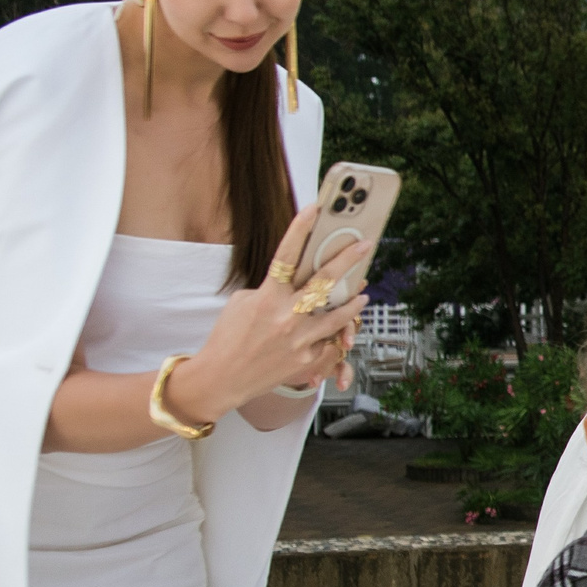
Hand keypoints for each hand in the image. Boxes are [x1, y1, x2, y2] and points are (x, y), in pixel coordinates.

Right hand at [169, 205, 370, 422]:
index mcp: (267, 296)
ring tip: (362, 294)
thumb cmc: (228, 337)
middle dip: (347, 260)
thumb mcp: (242, 304)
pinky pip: (328, 342)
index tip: (314, 209)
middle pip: (324, 281)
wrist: (221, 378)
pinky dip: (334, 334)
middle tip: (365, 245)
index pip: (286, 254)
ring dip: (353, 302)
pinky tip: (341, 330)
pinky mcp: (306, 358)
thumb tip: (292, 284)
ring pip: (338, 314)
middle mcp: (286, 315)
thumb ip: (270, 290)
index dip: (300, 229)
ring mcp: (299, 338)